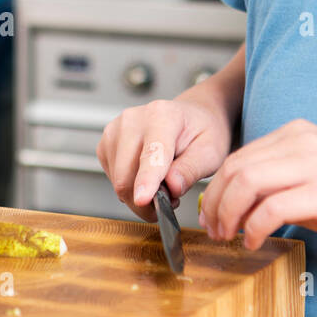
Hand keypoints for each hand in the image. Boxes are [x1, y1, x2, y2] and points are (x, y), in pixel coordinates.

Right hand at [95, 96, 232, 222]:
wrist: (187, 118)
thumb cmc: (199, 131)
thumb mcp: (210, 151)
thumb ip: (192, 169)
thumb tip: (173, 187)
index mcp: (162, 115)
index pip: (151, 153)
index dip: (146, 180)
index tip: (143, 199)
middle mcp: (132, 120)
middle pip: (127, 175)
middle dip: (148, 201)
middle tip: (172, 199)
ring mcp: (115, 132)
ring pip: (118, 182)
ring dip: (140, 195)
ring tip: (163, 184)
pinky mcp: (105, 145)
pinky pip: (113, 180)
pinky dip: (130, 188)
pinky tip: (147, 178)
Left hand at [200, 118, 316, 257]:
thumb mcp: (313, 183)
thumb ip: (276, 184)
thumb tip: (232, 205)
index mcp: (298, 134)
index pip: (239, 157)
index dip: (217, 190)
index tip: (212, 218)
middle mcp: (305, 141)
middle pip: (237, 168)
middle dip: (217, 204)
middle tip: (215, 233)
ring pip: (249, 182)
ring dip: (230, 215)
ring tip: (231, 238)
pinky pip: (274, 207)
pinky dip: (255, 228)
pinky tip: (256, 242)